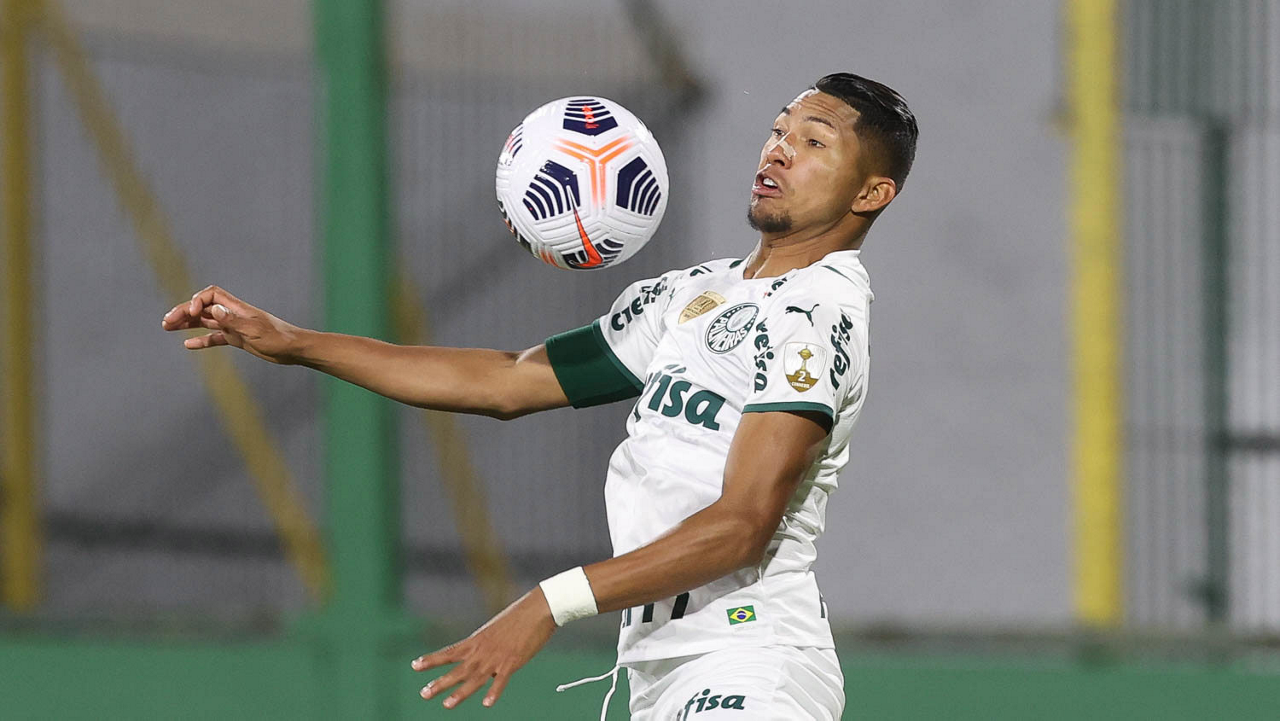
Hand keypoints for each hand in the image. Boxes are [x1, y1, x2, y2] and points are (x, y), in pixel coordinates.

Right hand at [161, 285, 305, 363]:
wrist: (294, 349)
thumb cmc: (278, 338)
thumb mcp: (254, 330)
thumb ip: (233, 321)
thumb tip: (213, 310)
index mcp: (237, 308)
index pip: (211, 295)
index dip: (197, 301)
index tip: (192, 314)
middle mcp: (233, 314)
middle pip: (203, 307)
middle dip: (184, 312)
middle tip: (166, 322)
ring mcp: (234, 326)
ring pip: (205, 321)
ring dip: (187, 323)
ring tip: (167, 327)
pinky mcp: (237, 339)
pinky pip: (215, 337)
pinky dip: (202, 340)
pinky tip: (188, 344)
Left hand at [411, 588, 556, 708]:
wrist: (537, 609)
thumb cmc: (518, 617)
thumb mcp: (494, 631)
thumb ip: (486, 646)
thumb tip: (482, 658)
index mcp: (476, 641)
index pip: (449, 653)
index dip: (432, 660)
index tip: (415, 666)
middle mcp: (482, 651)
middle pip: (458, 670)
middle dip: (440, 683)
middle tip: (423, 694)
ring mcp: (496, 657)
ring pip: (474, 678)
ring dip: (460, 693)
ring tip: (446, 705)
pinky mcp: (512, 662)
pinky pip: (501, 680)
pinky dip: (494, 692)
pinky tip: (486, 703)